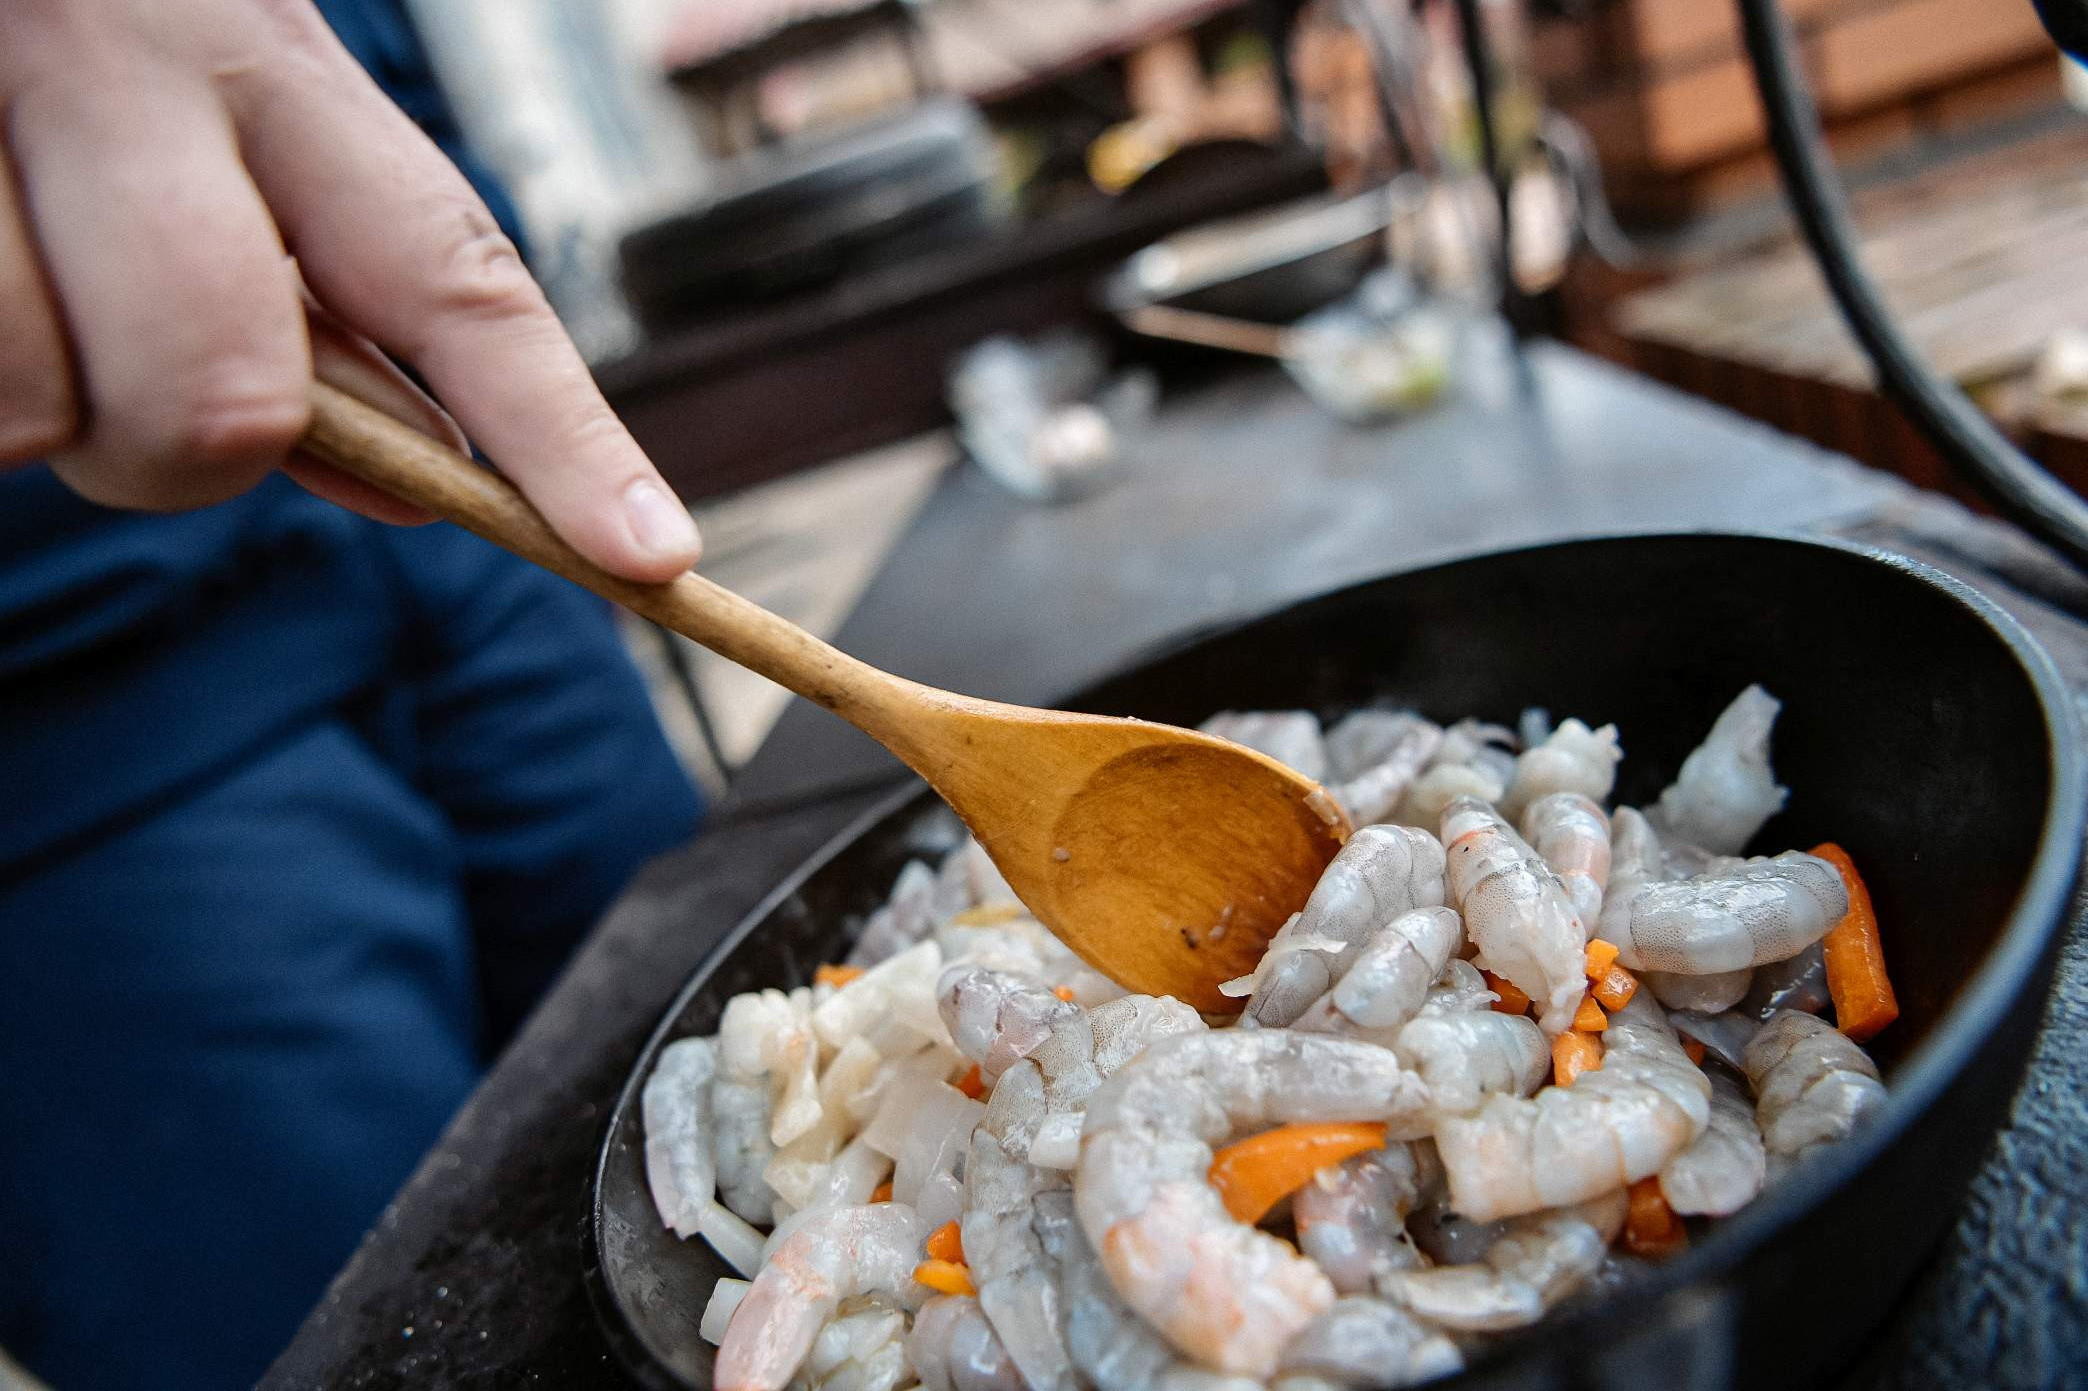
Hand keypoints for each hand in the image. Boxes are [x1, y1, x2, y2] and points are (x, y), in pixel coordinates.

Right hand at [0, 0, 699, 580]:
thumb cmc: (86, 70)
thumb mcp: (229, 146)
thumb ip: (320, 318)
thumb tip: (417, 497)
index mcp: (275, 71)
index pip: (454, 283)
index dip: (560, 439)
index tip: (649, 552)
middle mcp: (142, 64)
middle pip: (232, 393)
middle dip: (188, 458)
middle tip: (133, 397)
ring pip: (45, 404)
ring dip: (39, 414)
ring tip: (20, 297)